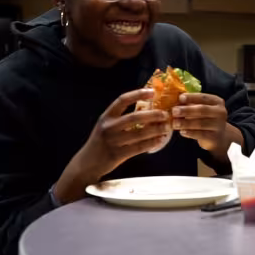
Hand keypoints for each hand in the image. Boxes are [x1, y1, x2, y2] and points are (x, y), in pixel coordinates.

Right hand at [54, 89, 169, 203]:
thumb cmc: (102, 142)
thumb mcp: (107, 125)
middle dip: (152, 115)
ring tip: (166, 127)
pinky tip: (159, 140)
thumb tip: (147, 110)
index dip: (138, 94)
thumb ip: (122, 118)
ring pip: (139, 134)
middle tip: (165, 114)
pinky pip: (138, 147)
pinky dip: (151, 143)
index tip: (152, 91)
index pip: (122, 100)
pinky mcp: (117, 154)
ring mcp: (112, 141)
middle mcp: (108, 127)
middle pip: (134, 117)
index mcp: (106, 116)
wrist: (88, 163)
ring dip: (155, 130)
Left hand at [172, 93, 229, 151]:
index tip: (180, 98)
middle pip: (202, 110)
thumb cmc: (205, 118)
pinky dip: (190, 133)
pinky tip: (182, 132)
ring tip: (175, 123)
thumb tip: (173, 100)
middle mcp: (220, 112)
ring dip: (186, 123)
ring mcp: (219, 125)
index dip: (191, 97)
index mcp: (216, 101)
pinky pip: (201, 135)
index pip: (203, 97)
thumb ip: (190, 104)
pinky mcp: (215, 137)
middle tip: (174, 111)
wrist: (217, 136)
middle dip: (187, 110)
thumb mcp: (200, 108)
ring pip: (201, 123)